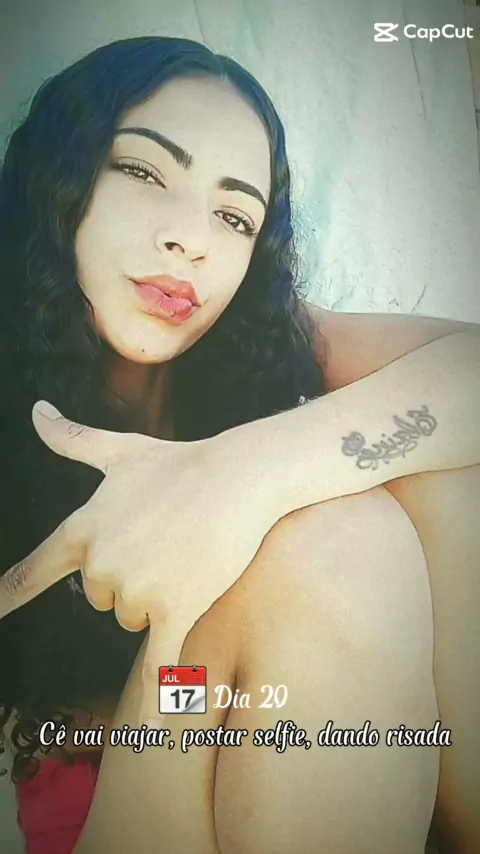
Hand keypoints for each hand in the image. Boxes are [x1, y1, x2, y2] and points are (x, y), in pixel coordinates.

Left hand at [0, 401, 282, 722]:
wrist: (237, 476)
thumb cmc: (179, 462)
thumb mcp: (119, 449)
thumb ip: (71, 438)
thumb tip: (36, 409)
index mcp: (83, 531)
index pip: (31, 573)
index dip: (2, 599)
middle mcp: (101, 565)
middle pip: (101, 599)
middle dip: (126, 580)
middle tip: (163, 542)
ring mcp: (137, 590)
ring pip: (132, 619)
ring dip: (155, 600)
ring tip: (184, 557)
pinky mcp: (174, 610)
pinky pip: (160, 662)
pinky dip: (161, 696)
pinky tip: (159, 730)